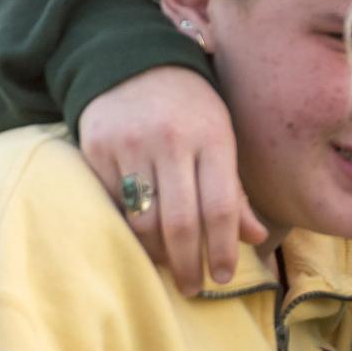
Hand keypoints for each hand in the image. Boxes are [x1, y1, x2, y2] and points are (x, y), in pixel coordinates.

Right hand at [77, 67, 265, 294]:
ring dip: (156, 254)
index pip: (220, 206)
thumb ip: (236, 189)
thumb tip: (253, 238)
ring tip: (168, 267)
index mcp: (213, 139)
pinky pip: (112, 204)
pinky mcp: (97, 150)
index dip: (222, 248)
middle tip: (193, 288)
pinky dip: (127, 230)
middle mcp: (172, 143)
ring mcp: (131, 146)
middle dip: (189, 263)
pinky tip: (141, 242)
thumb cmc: (192, 108)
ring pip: (142, 219)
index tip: (224, 276)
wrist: (135, 62)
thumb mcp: (223, 138)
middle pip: (180, 221)